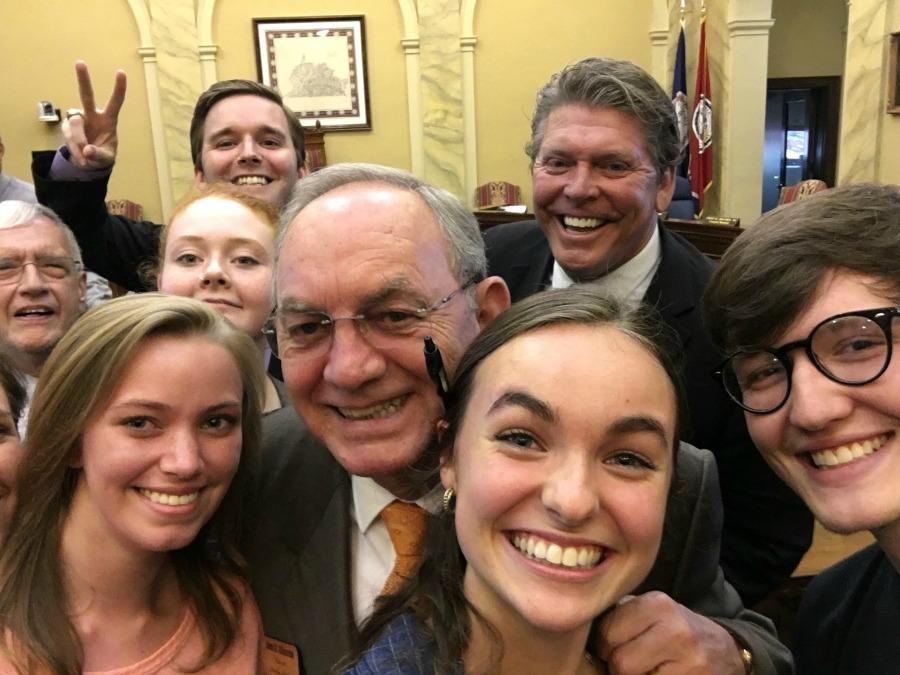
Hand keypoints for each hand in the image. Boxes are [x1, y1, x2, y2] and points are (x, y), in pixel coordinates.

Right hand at [62, 60, 126, 169]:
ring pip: (74, 125)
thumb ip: (99, 155)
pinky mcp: (66, 127)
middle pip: (86, 95)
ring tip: (86, 157)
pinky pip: (68, 136)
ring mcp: (78, 120)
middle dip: (83, 79)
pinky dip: (74, 149)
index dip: (119, 88)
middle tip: (80, 62)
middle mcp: (92, 115)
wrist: (89, 162)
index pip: (115, 102)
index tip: (121, 72)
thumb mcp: (106, 159)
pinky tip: (80, 156)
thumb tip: (87, 150)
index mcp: (108, 120)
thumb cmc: (103, 155)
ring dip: (79, 142)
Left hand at [596, 592, 745, 674]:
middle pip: (620, 662)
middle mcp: (675, 629)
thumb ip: (620, 617)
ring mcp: (690, 661)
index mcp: (657, 604)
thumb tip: (581, 634)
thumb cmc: (677, 632)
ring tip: (650, 669)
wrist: (727, 652)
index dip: (604, 646)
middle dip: (619, 666)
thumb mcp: (652, 613)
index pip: (606, 633)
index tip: (614, 646)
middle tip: (635, 661)